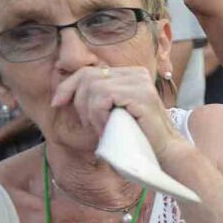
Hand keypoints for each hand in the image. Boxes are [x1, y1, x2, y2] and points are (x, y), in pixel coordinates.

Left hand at [51, 65, 186, 159]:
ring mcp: (140, 83)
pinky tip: (105, 129)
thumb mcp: (114, 112)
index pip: (89, 71)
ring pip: (93, 87)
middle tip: (89, 125)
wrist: (166, 152)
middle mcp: (137, 74)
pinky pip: (103, 98)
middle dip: (78, 102)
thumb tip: (65, 93)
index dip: (68, 86)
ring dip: (90, 113)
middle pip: (87, 76)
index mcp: (131, 74)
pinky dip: (98, 115)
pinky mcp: (141, 95)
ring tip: (100, 130)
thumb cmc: (138, 136)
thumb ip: (100, 98)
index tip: (57, 103)